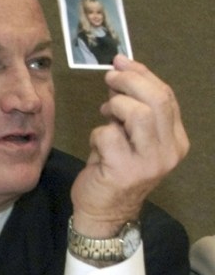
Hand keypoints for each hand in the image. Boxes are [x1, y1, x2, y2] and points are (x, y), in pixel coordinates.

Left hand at [70, 55, 188, 236]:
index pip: (166, 97)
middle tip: (110, 78)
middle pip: (157, 100)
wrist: (105, 213)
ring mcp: (149, 162)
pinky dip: (98, 132)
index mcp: (176, 140)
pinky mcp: (124, 170)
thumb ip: (131, 109)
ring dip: (116, 106)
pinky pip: (109, 135)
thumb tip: (120, 72)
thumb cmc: (115, 171)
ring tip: (106, 113)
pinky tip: (98, 144)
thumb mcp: (131, 138)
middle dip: (130, 81)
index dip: (143, 75)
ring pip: (138, 114)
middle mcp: (169, 151)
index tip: (122, 61)